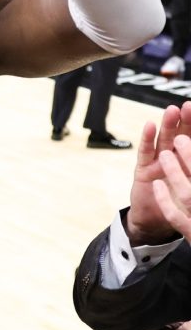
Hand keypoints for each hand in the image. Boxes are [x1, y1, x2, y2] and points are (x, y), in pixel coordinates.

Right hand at [128, 103, 190, 244]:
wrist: (156, 224)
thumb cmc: (181, 207)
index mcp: (190, 163)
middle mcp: (175, 158)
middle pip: (182, 136)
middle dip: (186, 121)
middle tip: (189, 106)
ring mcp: (158, 162)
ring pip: (165, 140)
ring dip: (168, 125)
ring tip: (172, 110)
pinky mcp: (143, 169)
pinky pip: (146, 152)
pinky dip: (147, 139)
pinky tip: (149, 126)